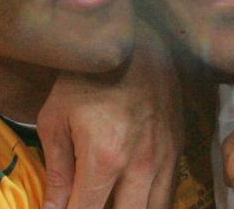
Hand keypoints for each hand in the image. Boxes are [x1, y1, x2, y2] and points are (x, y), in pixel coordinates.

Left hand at [38, 36, 180, 208]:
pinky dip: (150, 203)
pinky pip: (170, 195)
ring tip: (108, 198)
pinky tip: (131, 196)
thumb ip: (56, 172)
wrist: (134, 42)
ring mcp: (165, 160)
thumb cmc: (85, 77)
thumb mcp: (55, 118)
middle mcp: (140, 166)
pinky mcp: (178, 151)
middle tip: (87, 202)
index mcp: (104, 158)